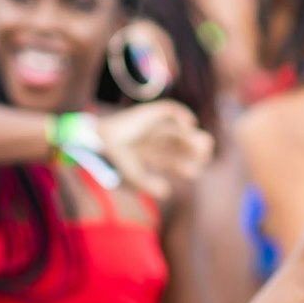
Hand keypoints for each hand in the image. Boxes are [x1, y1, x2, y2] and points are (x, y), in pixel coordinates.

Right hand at [94, 99, 209, 199]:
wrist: (98, 144)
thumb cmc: (112, 163)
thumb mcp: (133, 179)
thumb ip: (150, 187)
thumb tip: (168, 192)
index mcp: (149, 157)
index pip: (174, 162)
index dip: (186, 166)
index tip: (195, 170)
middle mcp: (152, 142)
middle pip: (179, 146)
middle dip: (193, 149)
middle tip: (205, 154)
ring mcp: (151, 127)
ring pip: (176, 131)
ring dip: (190, 136)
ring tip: (201, 143)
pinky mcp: (147, 114)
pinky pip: (169, 110)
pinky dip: (182, 113)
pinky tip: (190, 124)